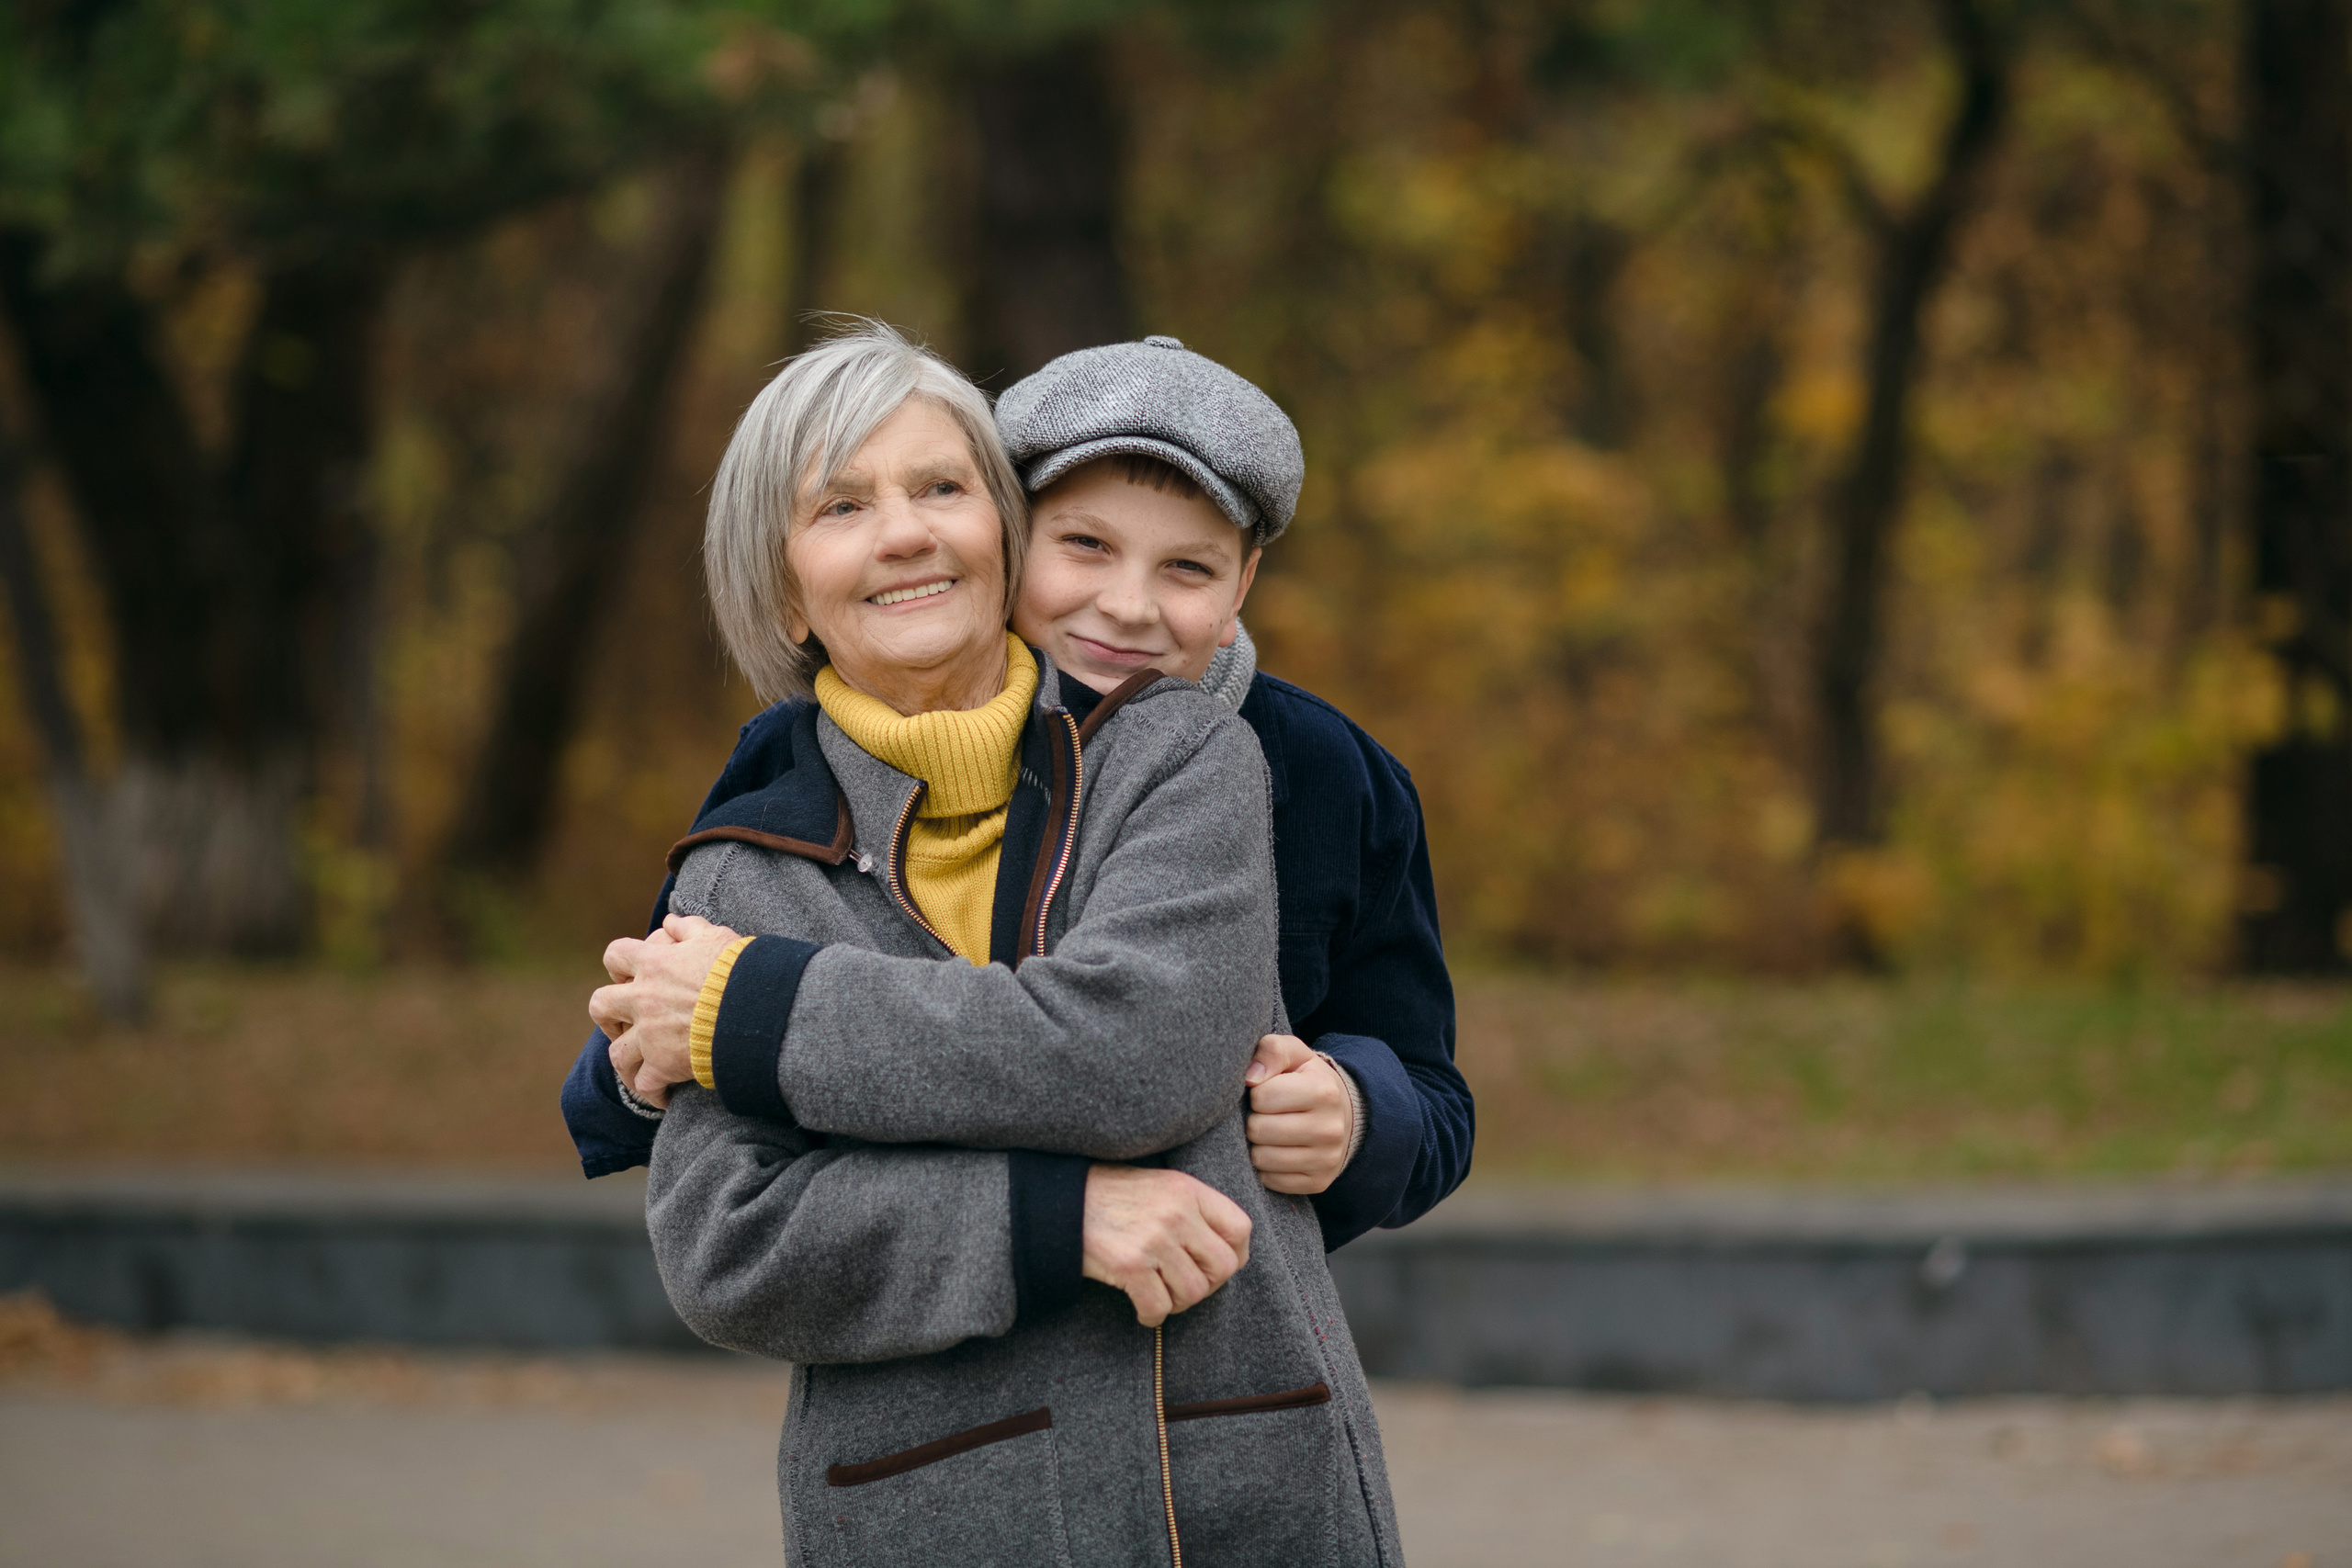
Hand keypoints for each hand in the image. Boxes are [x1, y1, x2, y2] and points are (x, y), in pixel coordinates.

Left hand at [589, 914, 743, 1107]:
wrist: (755, 1008)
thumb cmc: (739, 970)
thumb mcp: (716, 937)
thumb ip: (689, 928)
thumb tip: (670, 920)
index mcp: (653, 964)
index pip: (616, 956)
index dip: (619, 966)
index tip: (631, 976)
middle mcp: (643, 999)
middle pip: (600, 1006)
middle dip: (607, 1015)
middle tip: (624, 1023)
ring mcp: (650, 1035)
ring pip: (617, 1053)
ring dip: (626, 1059)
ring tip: (639, 1066)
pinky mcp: (663, 1065)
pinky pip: (644, 1085)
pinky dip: (651, 1092)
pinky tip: (663, 1095)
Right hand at [1081, 1165, 1252, 1326]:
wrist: (1060, 1200)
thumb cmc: (1113, 1197)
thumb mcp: (1162, 1187)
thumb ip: (1195, 1211)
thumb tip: (1227, 1253)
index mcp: (1188, 1190)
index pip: (1240, 1229)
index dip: (1234, 1255)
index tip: (1213, 1266)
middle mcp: (1176, 1212)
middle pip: (1223, 1267)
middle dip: (1206, 1285)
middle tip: (1181, 1285)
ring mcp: (1154, 1238)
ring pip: (1193, 1293)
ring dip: (1177, 1302)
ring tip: (1158, 1292)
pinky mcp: (1129, 1264)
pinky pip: (1159, 1307)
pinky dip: (1151, 1315)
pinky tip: (1140, 1305)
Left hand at [1244, 1034, 1351, 1195]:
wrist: (1343, 1114)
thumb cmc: (1308, 1080)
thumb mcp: (1295, 1054)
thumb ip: (1272, 1050)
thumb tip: (1250, 1078)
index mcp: (1323, 1091)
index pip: (1262, 1097)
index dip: (1256, 1094)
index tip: (1266, 1092)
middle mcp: (1329, 1129)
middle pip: (1258, 1130)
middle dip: (1254, 1120)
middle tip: (1264, 1115)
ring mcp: (1326, 1159)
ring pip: (1262, 1159)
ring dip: (1257, 1145)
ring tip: (1269, 1132)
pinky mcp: (1319, 1182)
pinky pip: (1271, 1181)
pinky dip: (1266, 1167)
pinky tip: (1277, 1151)